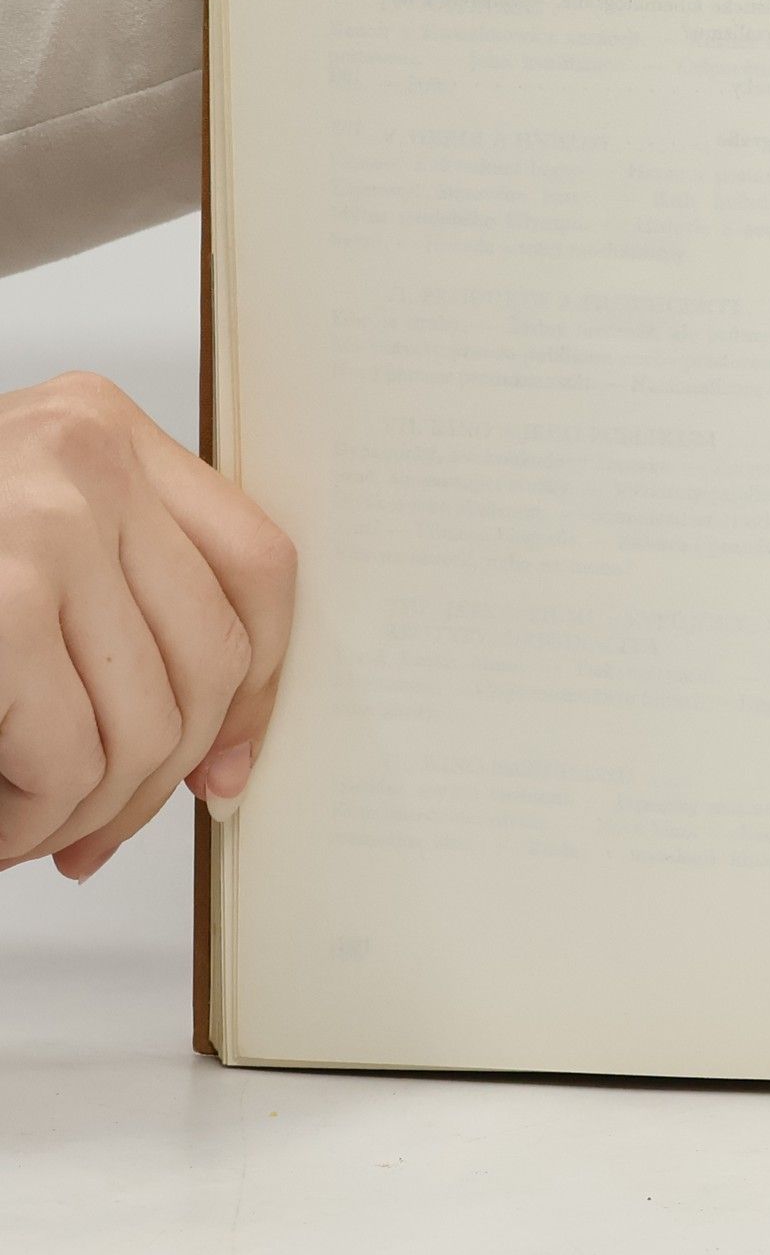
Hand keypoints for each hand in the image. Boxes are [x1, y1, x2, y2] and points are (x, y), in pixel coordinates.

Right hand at [0, 373, 294, 880]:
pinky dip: (32, 816)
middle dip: (162, 774)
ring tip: (31, 826)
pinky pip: (69, 755)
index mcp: (101, 428)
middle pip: (214, 657)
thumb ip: (118, 605)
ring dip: (90, 809)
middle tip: (99, 826)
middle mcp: (84, 455)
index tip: (227, 762)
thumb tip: (223, 752)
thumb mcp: (22, 545)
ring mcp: (41, 520)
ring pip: (150, 722)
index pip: (258, 567)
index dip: (260, 686)